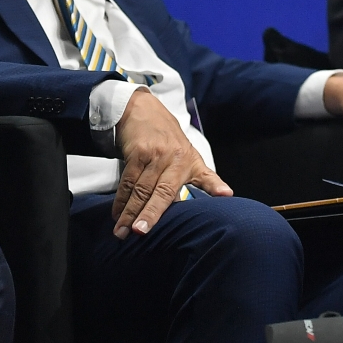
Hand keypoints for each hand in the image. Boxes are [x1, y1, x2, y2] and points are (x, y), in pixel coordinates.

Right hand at [111, 87, 230, 237]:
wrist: (143, 110)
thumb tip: (225, 196)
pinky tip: (117, 213)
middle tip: (140, 232)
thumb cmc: (168, 139)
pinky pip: (128, 181)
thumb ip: (204, 179)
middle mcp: (174, 158)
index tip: (226, 195)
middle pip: (162, 192)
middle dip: (150, 213)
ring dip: (129, 212)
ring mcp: (155, 155)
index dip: (215, 186)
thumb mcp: (190, 156)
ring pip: (141, 189)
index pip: (205, 177)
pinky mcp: (137, 152)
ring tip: (122, 232)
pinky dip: (121, 199)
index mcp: (190, 162)